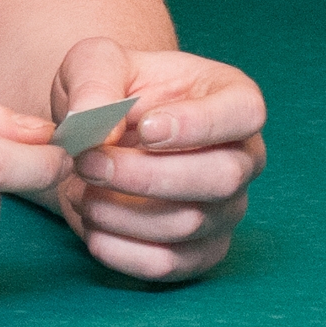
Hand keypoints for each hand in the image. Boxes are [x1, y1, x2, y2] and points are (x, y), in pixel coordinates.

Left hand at [49, 37, 265, 282]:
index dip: (199, 124)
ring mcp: (226, 209)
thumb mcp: (94, 63)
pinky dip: (124, 251)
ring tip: (80, 190)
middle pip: (221, 177)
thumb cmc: (108, 90)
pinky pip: (172, 263)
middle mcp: (242, 158)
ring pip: (191, 223)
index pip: (245, 114)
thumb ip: (95, 83)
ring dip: (124, 212)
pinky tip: (91, 227)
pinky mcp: (199, 250)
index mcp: (232, 100)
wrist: (94, 135)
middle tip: (88, 162)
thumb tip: (96, 124)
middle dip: (146, 175)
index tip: (144, 128)